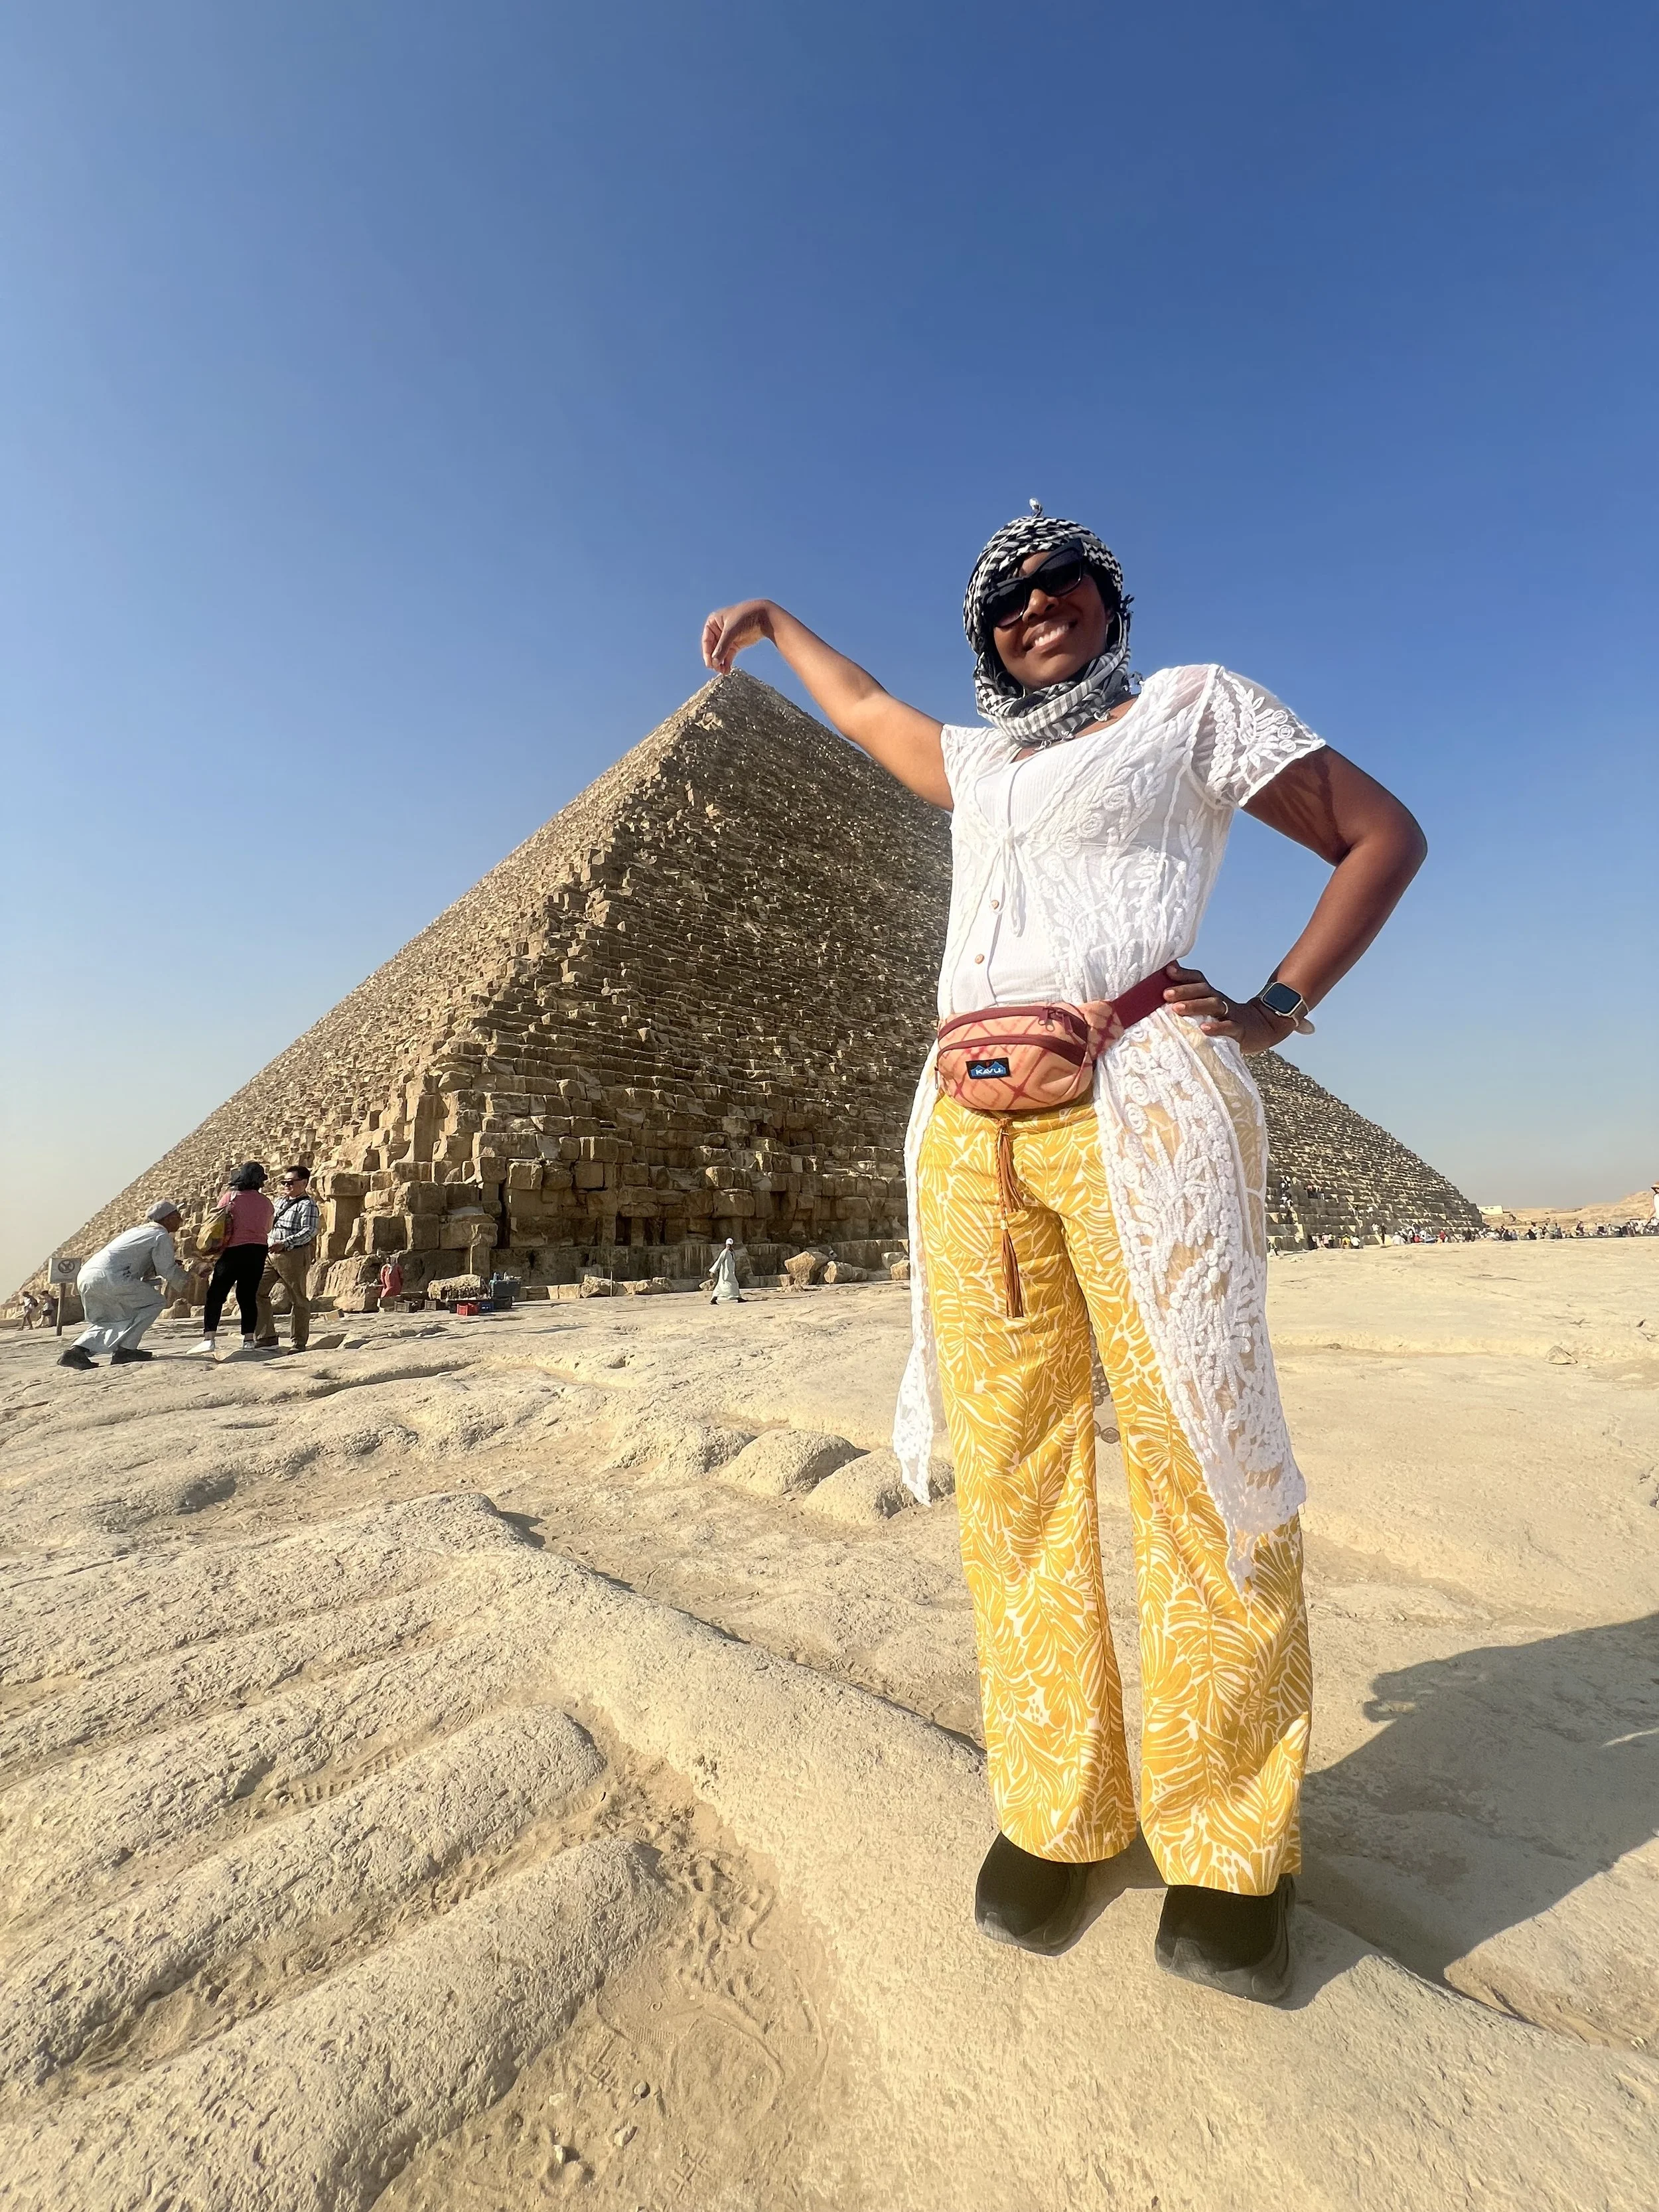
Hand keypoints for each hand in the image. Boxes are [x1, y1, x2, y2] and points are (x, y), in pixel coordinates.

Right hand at [701, 599, 775, 673]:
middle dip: (714, 659)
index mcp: (713, 622)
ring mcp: (727, 638)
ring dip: (720, 663)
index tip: (709, 664)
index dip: (707, 653)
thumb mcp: (731, 632)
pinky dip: (727, 663)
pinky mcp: (735, 644)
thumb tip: (714, 663)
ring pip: (720, 653)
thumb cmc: (745, 618)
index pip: (706, 641)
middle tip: (716, 670)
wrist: (763, 617)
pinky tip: (727, 670)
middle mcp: (718, 630)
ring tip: (723, 672)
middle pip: (713, 648)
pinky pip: (728, 655)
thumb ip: (722, 647)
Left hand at [1160, 962, 1294, 1055]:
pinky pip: (1229, 1027)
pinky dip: (1217, 1027)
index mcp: (1211, 994)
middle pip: (1203, 990)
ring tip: (1177, 1009)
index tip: (1167, 971)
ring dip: (1195, 1005)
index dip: (1184, 974)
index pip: (1198, 979)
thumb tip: (1168, 982)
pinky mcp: (1240, 1030)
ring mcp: (1231, 1014)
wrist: (1261, 1028)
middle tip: (1166, 994)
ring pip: (1214, 1005)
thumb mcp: (1207, 1007)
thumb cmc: (1225, 1019)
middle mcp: (1220, 1001)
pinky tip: (1204, 1029)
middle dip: (1184, 990)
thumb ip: (1189, 997)